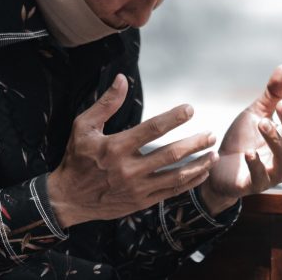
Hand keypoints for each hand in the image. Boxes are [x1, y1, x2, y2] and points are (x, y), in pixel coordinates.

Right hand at [48, 74, 217, 227]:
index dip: (173, 118)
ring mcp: (137, 188)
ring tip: (214, 154)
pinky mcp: (141, 202)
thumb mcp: (83, 126)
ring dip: (198, 165)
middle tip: (211, 135)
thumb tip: (122, 79)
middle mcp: (129, 169)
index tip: (190, 109)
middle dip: (195, 143)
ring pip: (176, 176)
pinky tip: (202, 172)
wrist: (68, 199)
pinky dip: (189, 182)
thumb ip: (106, 103)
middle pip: (170, 154)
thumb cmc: (76, 158)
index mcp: (116, 147)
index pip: (152, 129)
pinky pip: (171, 192)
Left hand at [200, 64, 281, 214]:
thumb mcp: (256, 112)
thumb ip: (272, 94)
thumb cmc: (243, 139)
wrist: (217, 166)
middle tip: (281, 103)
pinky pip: (261, 176)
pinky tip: (249, 152)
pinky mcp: (256, 185)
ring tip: (262, 123)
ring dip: (275, 139)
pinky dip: (256, 164)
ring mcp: (274, 173)